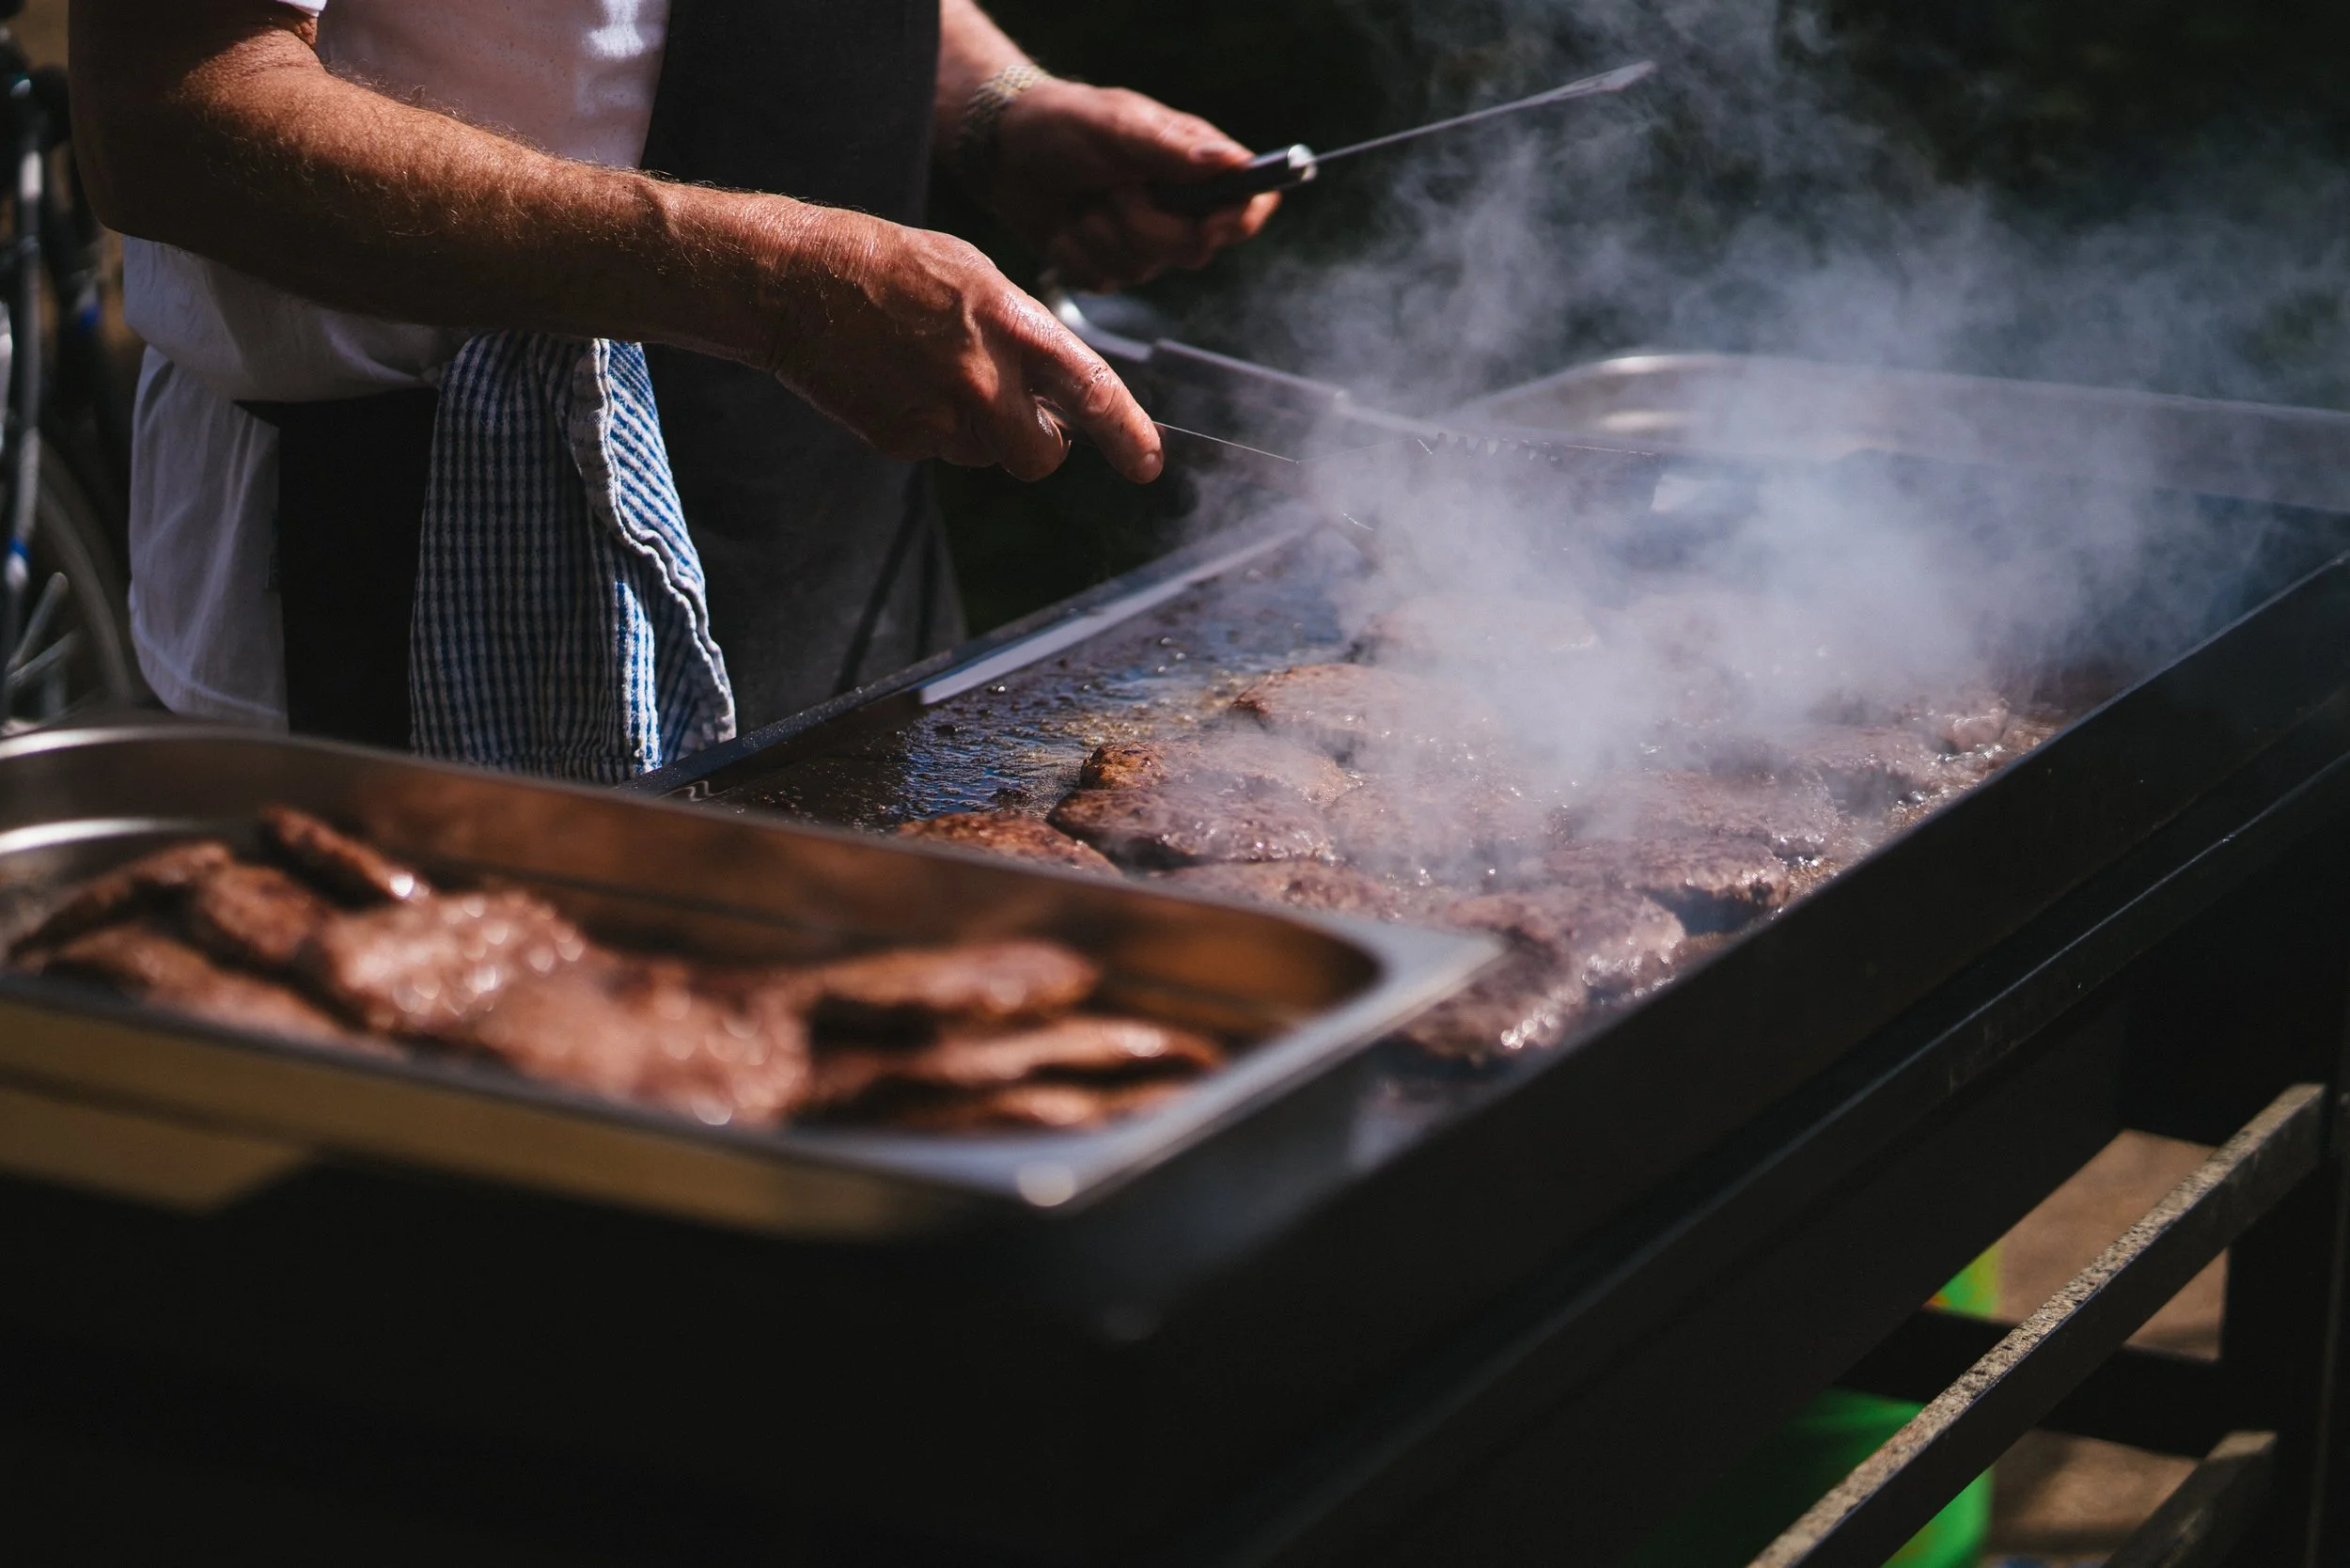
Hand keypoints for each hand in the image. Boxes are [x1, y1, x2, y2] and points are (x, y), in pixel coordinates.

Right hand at [757, 205, 1160, 482]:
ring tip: (934, 373)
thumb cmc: (892, 267)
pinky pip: (937, 450)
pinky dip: (929, 428)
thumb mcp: (978, 277)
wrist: (799, 281)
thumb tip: (1059, 387)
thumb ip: (1024, 334)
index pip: (1092, 392)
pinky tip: (901, 383)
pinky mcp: (899, 439)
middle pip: (1041, 456)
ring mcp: (938, 415)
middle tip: (1022, 421)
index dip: (1128, 435)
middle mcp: (982, 378)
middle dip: (1039, 447)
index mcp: (1012, 326)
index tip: (1148, 464)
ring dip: (977, 431)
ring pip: (986, 454)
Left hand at [983, 80, 1278, 290]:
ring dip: (1102, 236)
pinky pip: (1104, 282)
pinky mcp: (1107, 266)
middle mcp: (1178, 209)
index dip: (1238, 222)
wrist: (1003, 150)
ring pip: (1144, 270)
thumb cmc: (1063, 123)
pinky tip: (1066, 225)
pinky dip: (1077, 255)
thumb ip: (1172, 148)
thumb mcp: (1117, 125)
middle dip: (1145, 226)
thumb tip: (1230, 163)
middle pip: (1195, 250)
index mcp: (1195, 167)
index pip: (1248, 206)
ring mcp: (1144, 243)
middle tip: (1114, 191)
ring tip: (1084, 200)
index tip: (1208, 224)